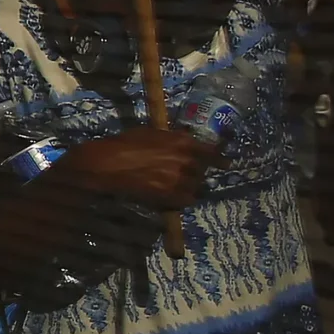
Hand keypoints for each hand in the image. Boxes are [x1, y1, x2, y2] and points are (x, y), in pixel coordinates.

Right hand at [59, 127, 210, 208]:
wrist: (108, 165)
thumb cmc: (125, 144)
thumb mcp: (151, 133)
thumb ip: (172, 139)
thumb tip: (184, 141)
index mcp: (184, 143)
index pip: (212, 152)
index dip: (220, 159)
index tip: (225, 164)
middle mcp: (187, 162)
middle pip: (203, 171)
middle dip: (198, 173)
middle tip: (188, 174)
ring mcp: (181, 181)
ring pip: (196, 187)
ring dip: (190, 186)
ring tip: (177, 186)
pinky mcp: (172, 198)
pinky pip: (186, 200)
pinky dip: (181, 198)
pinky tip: (170, 195)